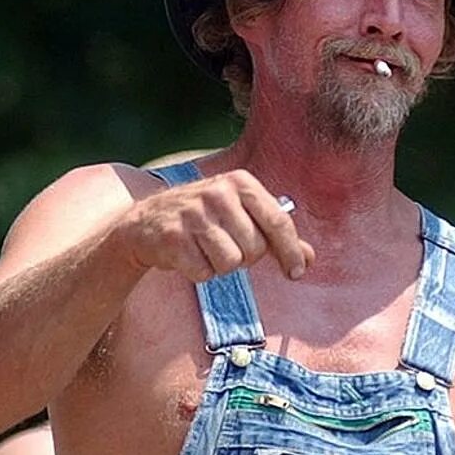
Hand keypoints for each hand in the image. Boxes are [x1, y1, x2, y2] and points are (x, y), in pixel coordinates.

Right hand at [117, 170, 313, 283]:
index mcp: (241, 182)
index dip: (291, 250)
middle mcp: (218, 193)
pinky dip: (199, 271)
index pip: (278, 220)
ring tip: (205, 249)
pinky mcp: (173, 237)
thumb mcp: (241, 214)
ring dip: (220, 265)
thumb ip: (276, 235)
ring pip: (231, 263)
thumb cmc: (204, 218)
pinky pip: (204, 273)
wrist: (145, 222)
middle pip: (255, 249)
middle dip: (244, 256)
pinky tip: (188, 254)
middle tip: (225, 244)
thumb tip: (309, 258)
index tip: (297, 272)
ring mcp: (194, 214)